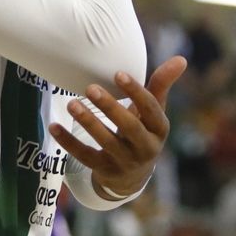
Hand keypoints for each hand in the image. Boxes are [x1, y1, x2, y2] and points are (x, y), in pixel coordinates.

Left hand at [49, 56, 187, 199]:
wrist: (133, 177)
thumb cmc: (143, 131)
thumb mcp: (154, 112)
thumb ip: (162, 84)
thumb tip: (181, 58)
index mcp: (159, 128)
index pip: (150, 109)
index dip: (136, 92)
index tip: (118, 73)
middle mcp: (145, 147)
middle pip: (129, 127)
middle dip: (110, 108)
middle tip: (90, 88)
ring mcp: (125, 161)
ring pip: (106, 142)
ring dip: (88, 123)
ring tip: (71, 104)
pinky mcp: (105, 171)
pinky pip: (85, 157)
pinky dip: (68, 143)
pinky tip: (54, 126)